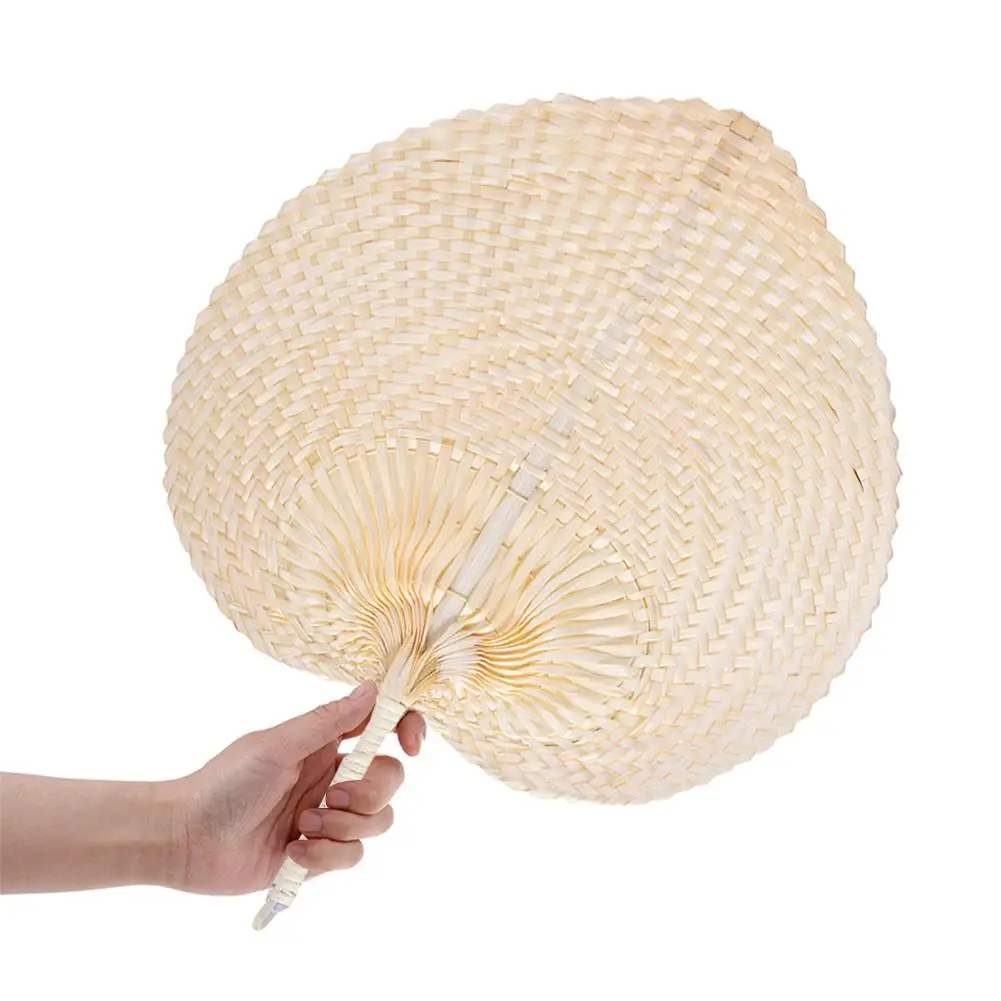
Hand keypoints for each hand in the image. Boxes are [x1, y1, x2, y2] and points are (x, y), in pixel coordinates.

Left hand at [168, 682, 423, 894]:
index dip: (407, 729)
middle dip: (371, 792)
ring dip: (344, 827)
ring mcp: (328, 818)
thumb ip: (328, 721)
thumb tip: (374, 688)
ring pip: (378, 822)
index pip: (382, 727)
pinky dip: (325, 856)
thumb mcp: (277, 746)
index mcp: (325, 744)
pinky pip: (352, 856)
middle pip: (389, 779)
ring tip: (302, 827)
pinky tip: (292, 852)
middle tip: (334, 797)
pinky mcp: (318, 856)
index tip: (411, 745)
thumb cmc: (224, 783)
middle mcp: (332, 777)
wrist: (186, 840)